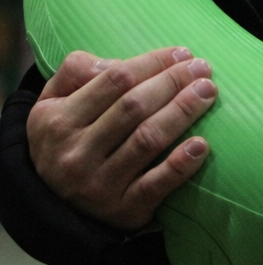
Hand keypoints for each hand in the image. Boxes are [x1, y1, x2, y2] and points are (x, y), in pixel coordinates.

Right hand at [26, 47, 217, 232]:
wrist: (52, 205)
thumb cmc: (65, 139)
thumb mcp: (52, 102)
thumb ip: (76, 71)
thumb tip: (116, 62)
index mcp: (58, 121)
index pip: (115, 80)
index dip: (153, 63)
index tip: (182, 53)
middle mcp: (75, 154)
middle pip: (134, 107)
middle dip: (173, 82)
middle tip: (203, 68)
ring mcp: (98, 185)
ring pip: (148, 140)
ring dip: (183, 112)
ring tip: (207, 92)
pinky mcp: (122, 210)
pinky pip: (155, 186)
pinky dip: (180, 165)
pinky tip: (202, 145)